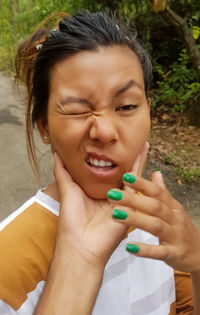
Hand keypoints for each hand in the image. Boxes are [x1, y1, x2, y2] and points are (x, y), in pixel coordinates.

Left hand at [53, 142, 148, 269]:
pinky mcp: (130, 207)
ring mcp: (121, 200)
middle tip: (134, 138)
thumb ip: (63, 172)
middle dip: (127, 155)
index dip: (111, 155)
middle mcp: (110, 194)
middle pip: (121, 170)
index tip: (114, 141)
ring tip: (143, 144)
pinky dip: (140, 173)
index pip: (106, 169)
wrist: (80, 244)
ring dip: (138, 160)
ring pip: (131, 176)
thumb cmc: (72, 221)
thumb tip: (57, 154)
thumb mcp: (67, 190)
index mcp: (96, 190)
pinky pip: (135, 187)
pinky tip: (143, 159)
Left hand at [109, 170, 199, 272]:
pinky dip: (145, 250)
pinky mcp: (174, 253)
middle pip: (154, 206)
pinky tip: (129, 247)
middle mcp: (174, 218)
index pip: (156, 191)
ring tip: (115, 214)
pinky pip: (159, 251)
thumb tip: (155, 172)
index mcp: (172, 206)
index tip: (124, 175)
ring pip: (155, 226)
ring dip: (135, 219)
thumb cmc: (180, 228)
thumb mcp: (173, 208)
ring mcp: (175, 236)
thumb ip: (162, 192)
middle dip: (132, 199)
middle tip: (112, 194)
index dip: (141, 183)